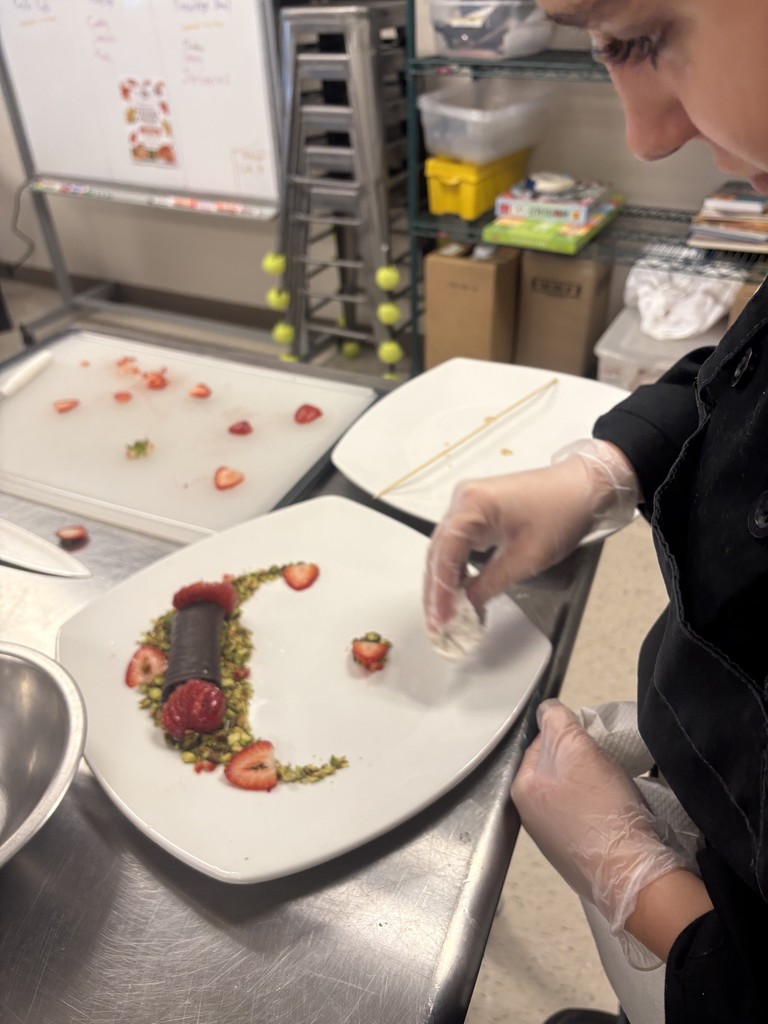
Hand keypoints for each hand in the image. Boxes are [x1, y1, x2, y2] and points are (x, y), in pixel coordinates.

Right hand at [423, 439, 638, 633]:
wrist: (584, 487)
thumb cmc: (562, 512)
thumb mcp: (527, 557)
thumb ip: (490, 584)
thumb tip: (466, 607)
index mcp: (472, 505)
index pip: (444, 554)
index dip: (440, 591)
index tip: (441, 620)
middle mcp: (463, 499)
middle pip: (438, 552)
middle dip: (436, 591)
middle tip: (437, 624)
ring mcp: (469, 503)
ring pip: (444, 549)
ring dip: (443, 582)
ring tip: (444, 614)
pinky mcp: (478, 511)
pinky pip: (458, 543)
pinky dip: (456, 568)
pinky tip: (457, 591)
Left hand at [511, 700, 684, 943]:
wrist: (632, 874)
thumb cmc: (601, 808)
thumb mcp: (579, 750)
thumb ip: (559, 722)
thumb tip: (547, 709)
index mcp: (522, 790)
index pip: (541, 744)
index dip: (570, 736)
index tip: (593, 743)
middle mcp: (530, 817)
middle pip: (556, 770)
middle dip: (581, 762)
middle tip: (606, 765)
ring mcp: (552, 841)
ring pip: (572, 795)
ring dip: (592, 787)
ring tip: (614, 790)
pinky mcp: (576, 858)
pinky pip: (586, 820)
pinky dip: (600, 812)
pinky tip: (617, 814)